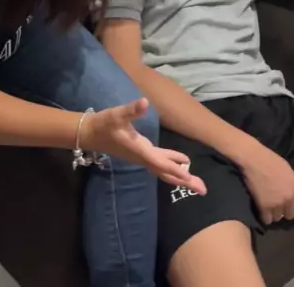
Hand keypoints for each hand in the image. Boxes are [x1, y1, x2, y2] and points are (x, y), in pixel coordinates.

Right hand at [82, 98, 206, 194]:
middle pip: (166, 173)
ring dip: (181, 175)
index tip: (190, 179)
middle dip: (184, 181)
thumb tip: (144, 103)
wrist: (90, 133)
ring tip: (197, 182)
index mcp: (140, 151)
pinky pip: (161, 163)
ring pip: (165, 170)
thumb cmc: (104, 124)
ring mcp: (143, 157)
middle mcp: (143, 158)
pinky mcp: (141, 153)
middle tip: (203, 190)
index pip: (161, 163)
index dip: (175, 170)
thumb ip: (131, 110)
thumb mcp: (116, 115)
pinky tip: (183, 163)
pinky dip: (173, 164)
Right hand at [241, 145, 293, 224]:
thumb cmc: (271, 160)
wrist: (253, 159)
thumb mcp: (288, 168)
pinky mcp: (264, 207)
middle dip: (285, 212)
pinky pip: (267, 220)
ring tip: (269, 207)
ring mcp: (277, 203)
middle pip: (290, 215)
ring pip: (278, 218)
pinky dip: (265, 217)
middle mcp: (289, 197)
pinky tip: (262, 210)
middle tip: (278, 207)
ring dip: (274, 214)